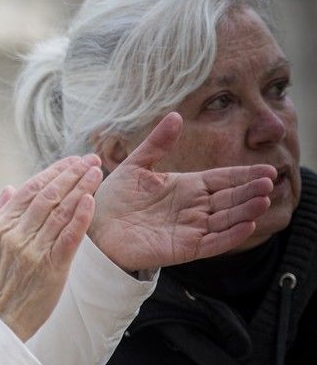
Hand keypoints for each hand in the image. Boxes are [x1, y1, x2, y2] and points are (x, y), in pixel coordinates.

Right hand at [0, 155, 102, 340]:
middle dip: (72, 173)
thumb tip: (8, 188)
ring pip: (61, 212)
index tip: (70, 161)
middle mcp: (16, 234)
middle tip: (91, 159)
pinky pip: (69, 238)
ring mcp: (34, 250)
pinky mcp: (51, 268)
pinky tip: (91, 201)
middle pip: (48, 196)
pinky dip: (81, 217)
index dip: (53, 172)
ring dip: (82, 188)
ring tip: (97, 172)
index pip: (29, 190)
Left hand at [91, 113, 275, 270]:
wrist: (94, 227)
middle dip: (250, 191)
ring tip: (263, 200)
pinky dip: (229, 236)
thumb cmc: (113, 198)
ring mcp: (189, 229)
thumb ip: (157, 143)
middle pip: (229, 198)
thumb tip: (176, 115)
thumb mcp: (136, 165)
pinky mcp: (182, 248)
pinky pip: (211, 243)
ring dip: (245, 211)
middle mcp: (192, 208)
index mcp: (186, 187)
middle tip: (270, 182)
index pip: (222, 179)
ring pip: (225, 219)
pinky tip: (247, 226)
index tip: (267, 169)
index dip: (244, 175)